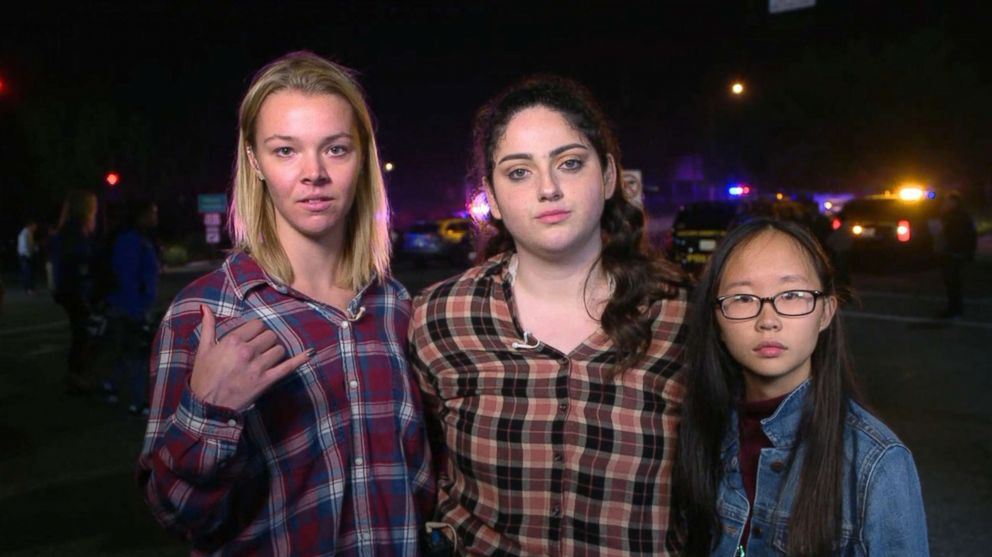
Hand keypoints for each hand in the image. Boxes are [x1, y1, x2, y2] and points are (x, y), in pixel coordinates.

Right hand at [189, 305, 312, 410]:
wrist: (207, 407)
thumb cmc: (204, 377)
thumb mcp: (203, 349)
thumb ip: (208, 326)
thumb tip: (205, 307)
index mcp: (232, 340)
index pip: (257, 324)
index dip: (256, 330)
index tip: (252, 337)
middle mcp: (247, 351)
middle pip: (270, 335)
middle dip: (266, 340)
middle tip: (258, 349)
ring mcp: (259, 366)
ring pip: (279, 349)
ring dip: (275, 352)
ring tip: (266, 359)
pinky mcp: (267, 381)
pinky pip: (288, 367)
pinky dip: (300, 359)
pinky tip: (310, 353)